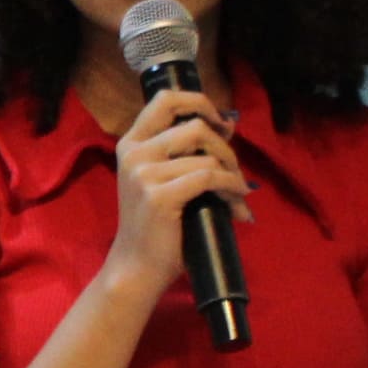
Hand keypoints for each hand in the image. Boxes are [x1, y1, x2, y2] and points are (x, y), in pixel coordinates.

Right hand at [103, 85, 250, 299]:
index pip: (166, 99)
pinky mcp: (159, 196)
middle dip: (225, 147)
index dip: (200, 102)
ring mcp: (143, 174)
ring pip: (207, 155)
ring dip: (232, 173)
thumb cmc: (154, 225)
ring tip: (237, 193)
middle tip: (234, 169)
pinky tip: (236, 202)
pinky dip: (231, 187)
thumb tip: (229, 122)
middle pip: (195, 126)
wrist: (136, 267)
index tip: (220, 123)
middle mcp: (133, 153)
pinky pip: (209, 177)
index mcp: (130, 144)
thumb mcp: (163, 179)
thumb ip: (188, 151)